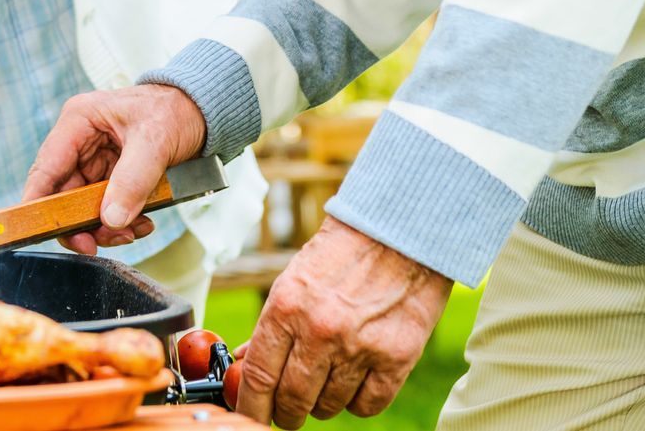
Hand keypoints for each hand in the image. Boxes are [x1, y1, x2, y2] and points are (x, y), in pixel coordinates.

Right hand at [22, 84, 208, 254]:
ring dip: (104, 227)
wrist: (201, 113)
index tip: (37, 231)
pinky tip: (141, 223)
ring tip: (132, 231)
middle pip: (62, 195)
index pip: (46, 167)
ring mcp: (95, 161)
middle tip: (96, 244)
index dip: (37, 202)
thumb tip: (110, 219)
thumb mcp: (155, 140)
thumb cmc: (174, 110)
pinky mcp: (111, 176)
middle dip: (80, 223)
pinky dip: (121, 223)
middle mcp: (80, 142)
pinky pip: (106, 209)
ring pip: (83, 207)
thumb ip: (132, 180)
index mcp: (79, 121)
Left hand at [233, 217, 450, 428]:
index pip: (257, 377)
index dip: (249, 405)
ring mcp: (359, 347)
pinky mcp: (396, 358)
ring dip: (324, 402)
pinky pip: (366, 406)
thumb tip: (245, 363)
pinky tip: (357, 380)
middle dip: (286, 412)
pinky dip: (358, 401)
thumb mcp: (294, 281)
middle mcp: (320, 331)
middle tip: (288, 409)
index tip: (250, 415)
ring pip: (329, 406)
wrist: (399, 232)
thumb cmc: (343, 253)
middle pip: (292, 400)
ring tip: (329, 377)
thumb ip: (271, 326)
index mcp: (286, 308)